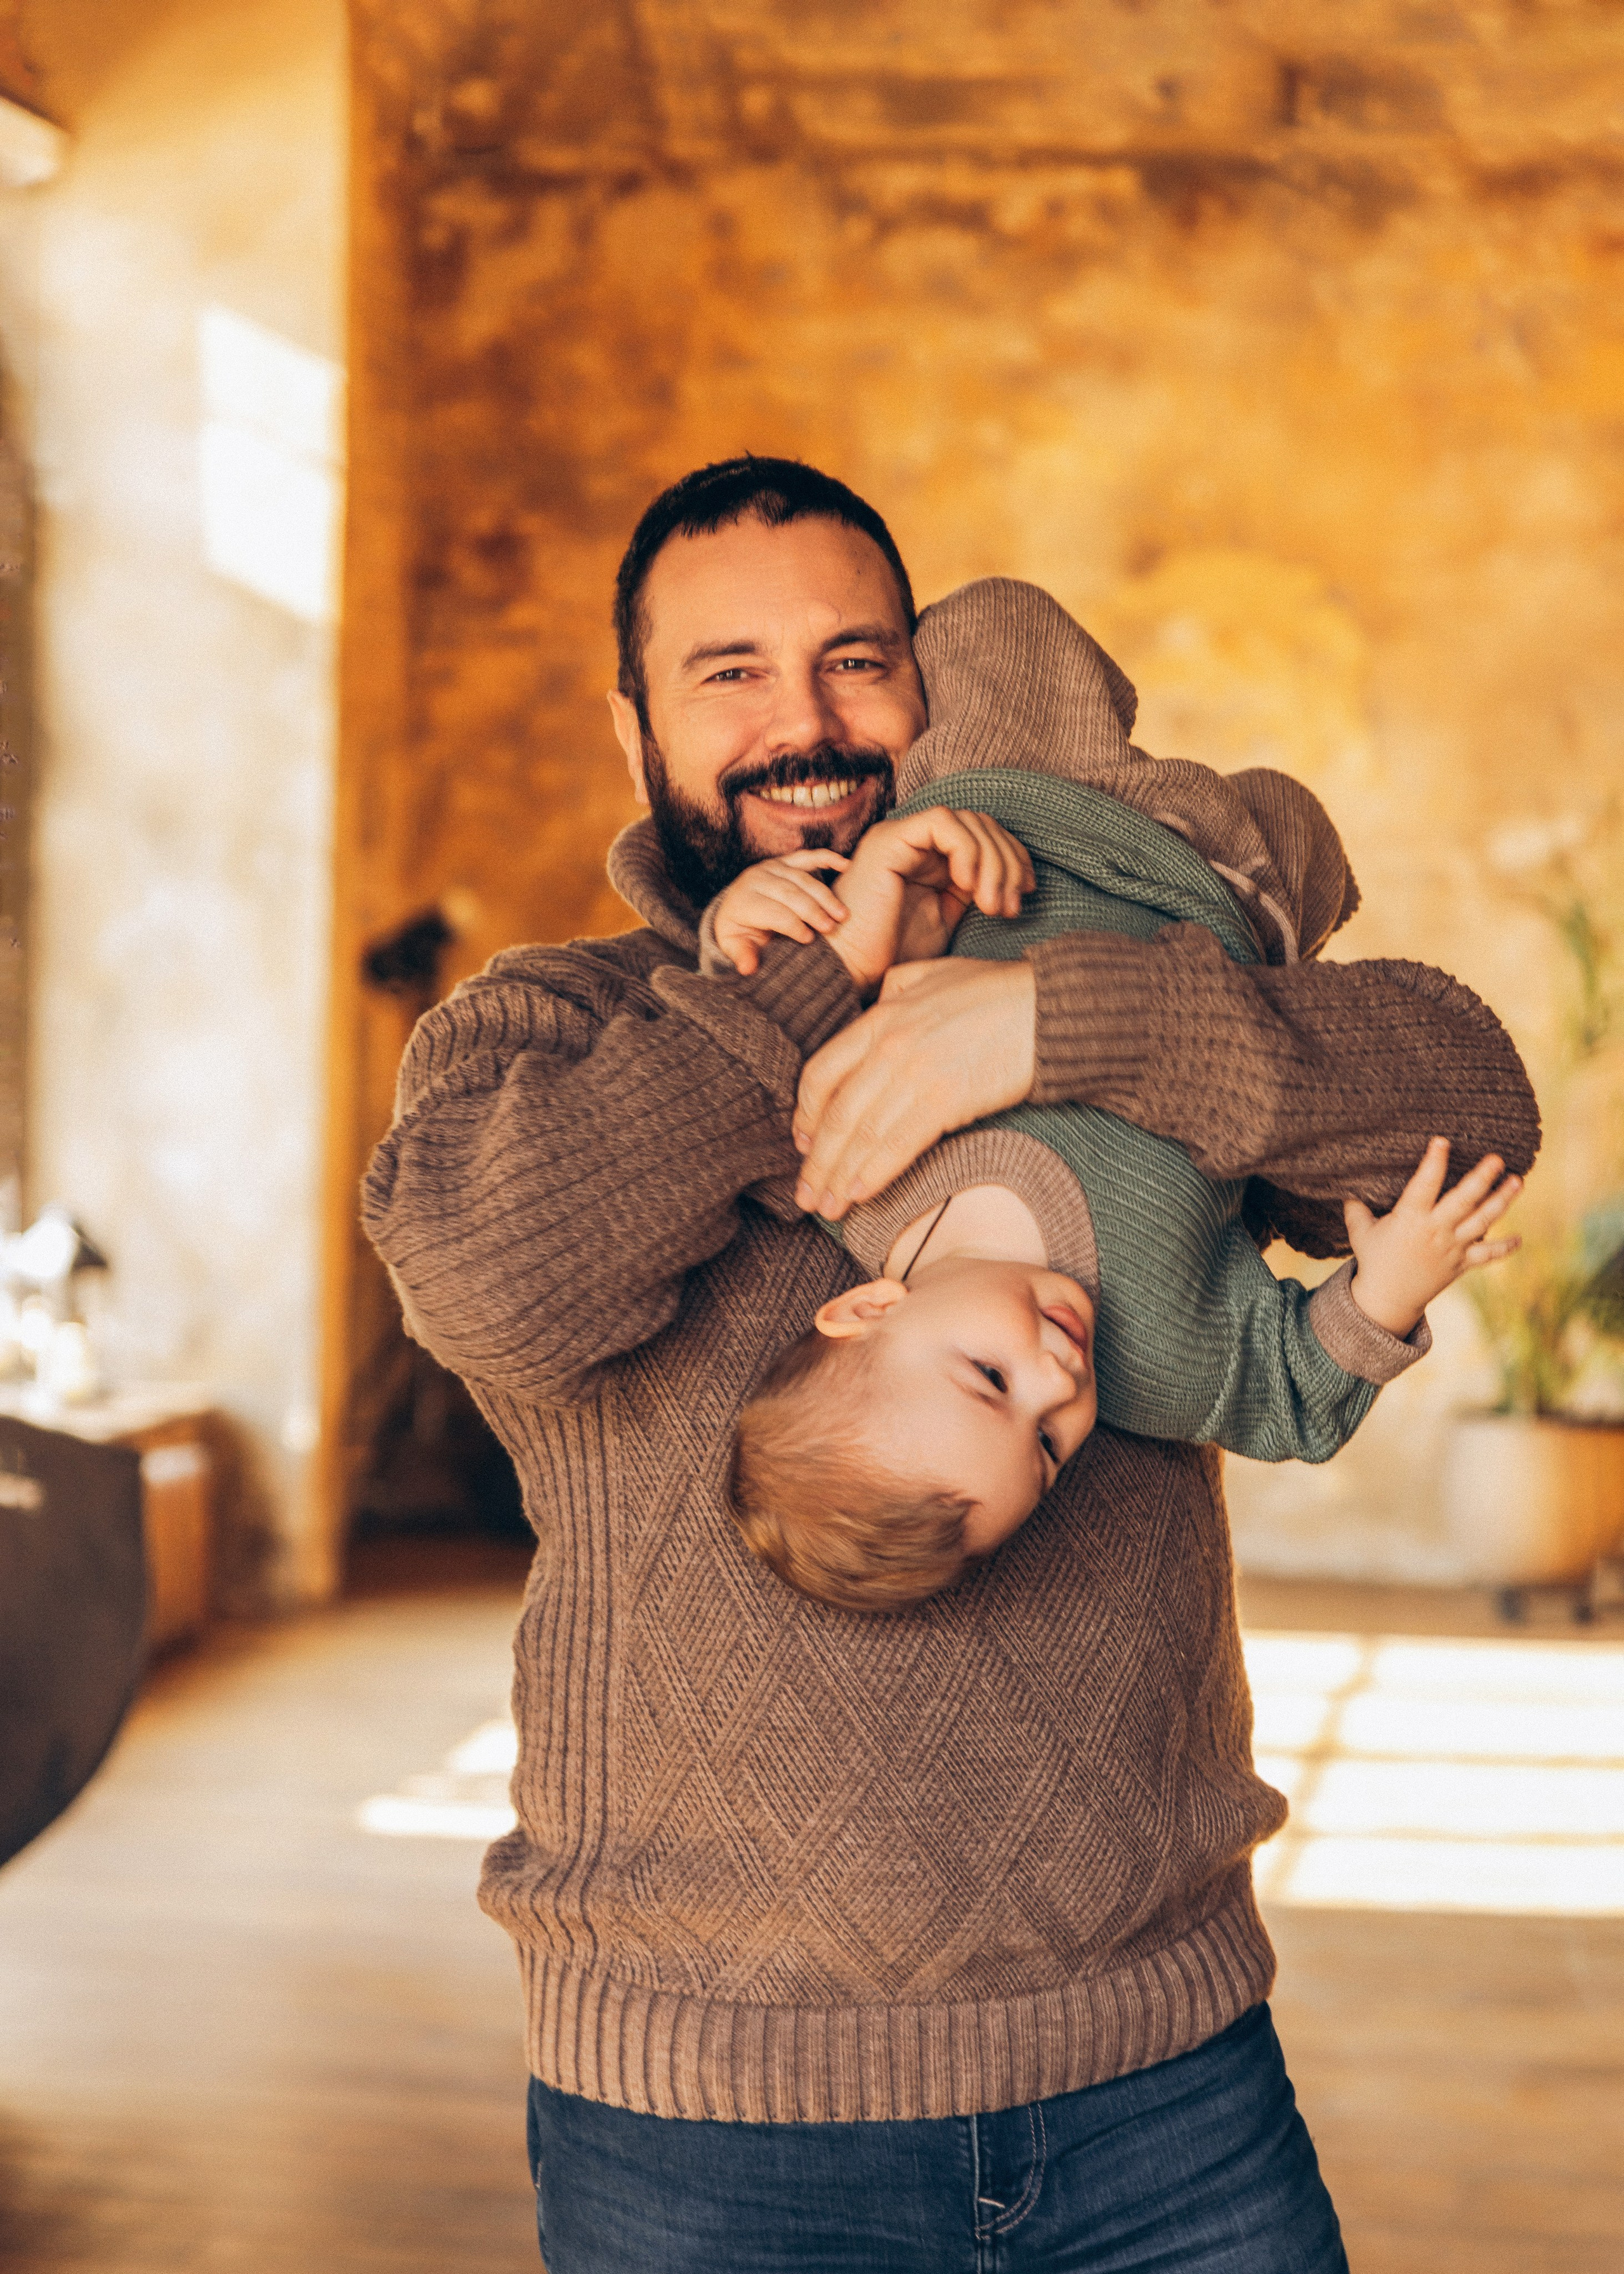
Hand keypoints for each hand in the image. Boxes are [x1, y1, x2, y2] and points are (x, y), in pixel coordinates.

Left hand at [708, 849, 851, 976]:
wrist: (735, 907)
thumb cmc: (740, 931)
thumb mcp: (735, 945)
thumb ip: (742, 955)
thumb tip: (748, 968)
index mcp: (743, 901)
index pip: (772, 912)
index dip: (792, 925)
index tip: (809, 939)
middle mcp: (756, 878)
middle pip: (790, 893)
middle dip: (813, 911)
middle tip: (831, 928)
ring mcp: (772, 867)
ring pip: (803, 878)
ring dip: (825, 896)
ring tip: (842, 915)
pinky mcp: (785, 861)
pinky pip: (808, 857)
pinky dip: (828, 858)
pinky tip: (846, 865)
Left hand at [793, 958, 1037, 1216]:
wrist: (1049, 1007)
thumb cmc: (998, 991)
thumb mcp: (932, 973)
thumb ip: (896, 989)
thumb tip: (877, 1002)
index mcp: (881, 1017)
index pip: (822, 1073)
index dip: (806, 1115)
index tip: (803, 1144)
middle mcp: (888, 1047)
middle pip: (836, 1114)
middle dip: (817, 1162)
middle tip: (805, 1194)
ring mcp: (914, 1073)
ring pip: (862, 1136)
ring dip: (839, 1178)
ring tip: (828, 1208)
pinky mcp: (944, 1099)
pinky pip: (898, 1145)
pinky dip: (875, 1173)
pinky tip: (861, 1195)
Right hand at [824, 807, 1034, 996]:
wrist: (850, 971)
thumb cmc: (890, 955)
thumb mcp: (944, 920)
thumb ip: (971, 893)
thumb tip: (1010, 881)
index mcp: (928, 858)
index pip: (984, 835)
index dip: (1013, 859)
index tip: (1025, 894)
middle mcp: (915, 841)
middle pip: (981, 823)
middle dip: (1009, 861)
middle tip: (1013, 905)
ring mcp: (901, 836)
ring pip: (968, 820)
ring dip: (993, 861)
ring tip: (992, 906)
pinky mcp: (890, 839)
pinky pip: (942, 822)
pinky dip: (967, 850)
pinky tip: (968, 886)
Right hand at [1345, 1138, 1522, 1336]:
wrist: (1387, 1300)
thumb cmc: (1373, 1260)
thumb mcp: (1359, 1232)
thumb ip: (1356, 1207)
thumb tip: (1349, 1184)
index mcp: (1410, 1219)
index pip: (1424, 1185)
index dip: (1433, 1162)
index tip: (1442, 1142)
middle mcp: (1435, 1231)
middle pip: (1463, 1201)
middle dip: (1482, 1178)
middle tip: (1497, 1159)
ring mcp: (1452, 1248)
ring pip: (1482, 1222)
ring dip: (1502, 1201)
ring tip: (1517, 1181)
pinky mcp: (1461, 1264)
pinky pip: (1487, 1255)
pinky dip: (1504, 1248)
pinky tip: (1519, 1239)